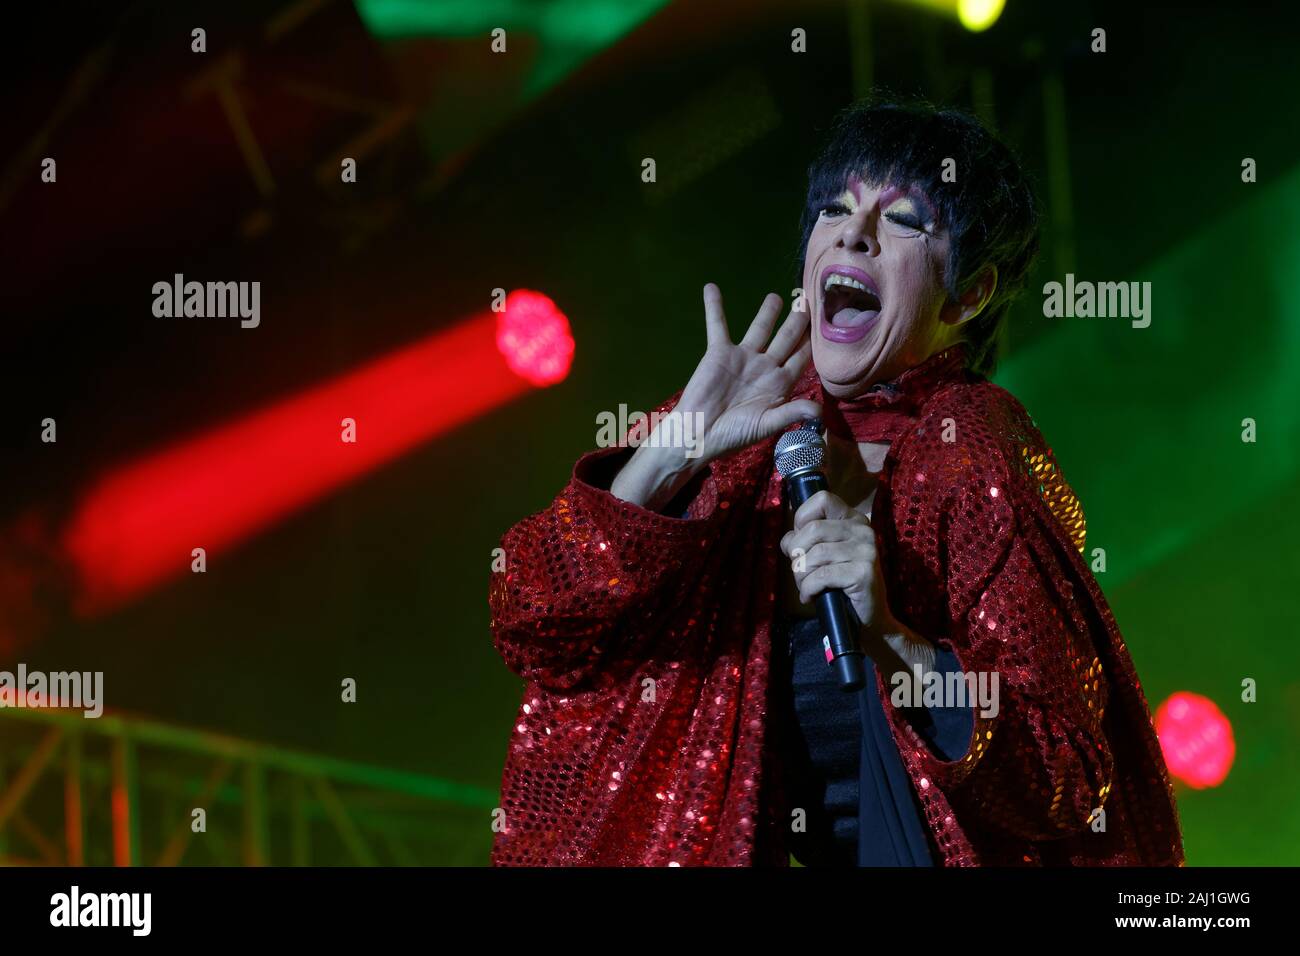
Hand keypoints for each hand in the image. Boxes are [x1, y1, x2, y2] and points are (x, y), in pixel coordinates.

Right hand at [611, 284, 818, 509]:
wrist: (699, 433)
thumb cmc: (734, 434)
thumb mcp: (766, 425)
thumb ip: (792, 412)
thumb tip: (819, 410)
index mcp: (780, 384)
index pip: (801, 358)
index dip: (812, 343)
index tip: (826, 323)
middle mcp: (765, 367)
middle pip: (786, 338)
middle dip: (797, 321)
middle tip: (808, 301)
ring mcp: (743, 357)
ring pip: (760, 328)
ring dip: (768, 311)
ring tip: (778, 296)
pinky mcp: (719, 352)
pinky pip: (717, 325)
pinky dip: (714, 307)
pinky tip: (712, 288)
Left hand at [780, 490, 936, 673]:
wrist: (870, 620)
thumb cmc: (840, 585)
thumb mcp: (822, 557)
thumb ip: (804, 541)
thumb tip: (788, 540)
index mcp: (853, 519)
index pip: (822, 499)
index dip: (802, 518)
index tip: (801, 541)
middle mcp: (863, 529)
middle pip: (813, 529)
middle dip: (796, 554)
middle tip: (799, 573)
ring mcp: (866, 550)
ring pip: (815, 554)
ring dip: (801, 576)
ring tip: (806, 587)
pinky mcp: (863, 572)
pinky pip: (822, 575)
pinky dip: (809, 589)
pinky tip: (811, 597)